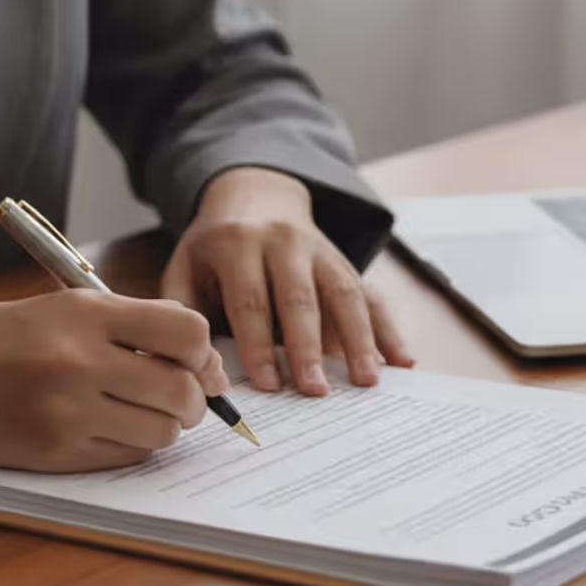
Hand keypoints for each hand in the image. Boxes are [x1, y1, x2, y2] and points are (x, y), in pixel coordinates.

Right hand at [0, 291, 232, 470]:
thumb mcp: (58, 308)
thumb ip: (125, 326)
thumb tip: (199, 360)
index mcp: (84, 314)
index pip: (186, 332)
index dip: (203, 351)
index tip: (199, 360)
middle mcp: (79, 361)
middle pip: (181, 390)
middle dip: (192, 398)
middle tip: (182, 397)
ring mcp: (65, 412)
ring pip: (160, 431)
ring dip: (163, 426)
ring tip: (141, 412)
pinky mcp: (52, 453)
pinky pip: (124, 457)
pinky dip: (131, 446)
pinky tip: (110, 429)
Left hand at [159, 166, 413, 395]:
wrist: (256, 194)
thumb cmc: (214, 248)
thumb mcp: (185, 266)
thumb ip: (182, 310)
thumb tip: (184, 366)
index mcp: (238, 243)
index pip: (251, 299)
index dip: (259, 343)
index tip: (268, 384)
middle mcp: (284, 242)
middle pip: (300, 298)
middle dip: (309, 348)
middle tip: (316, 390)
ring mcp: (322, 250)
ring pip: (345, 294)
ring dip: (360, 340)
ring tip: (367, 382)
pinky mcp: (346, 262)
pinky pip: (372, 295)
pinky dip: (390, 330)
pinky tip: (403, 361)